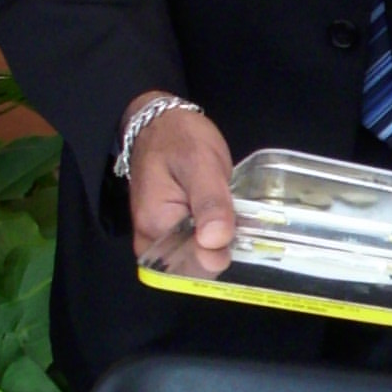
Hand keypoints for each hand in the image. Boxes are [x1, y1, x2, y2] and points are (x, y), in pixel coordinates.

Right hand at [125, 95, 235, 271]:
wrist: (161, 124)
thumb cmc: (178, 139)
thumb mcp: (200, 163)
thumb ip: (210, 204)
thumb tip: (216, 242)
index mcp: (155, 229)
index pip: (194, 265)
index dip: (222, 251)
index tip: (237, 226)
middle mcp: (153, 244)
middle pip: (198, 267)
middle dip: (224, 246)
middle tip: (235, 211)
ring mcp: (162, 241)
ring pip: (201, 258)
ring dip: (223, 241)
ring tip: (232, 211)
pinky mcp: (172, 234)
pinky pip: (198, 247)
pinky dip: (217, 236)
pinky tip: (228, 218)